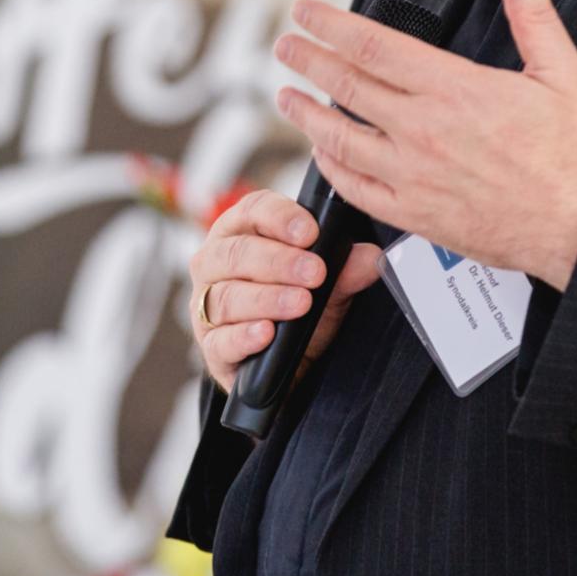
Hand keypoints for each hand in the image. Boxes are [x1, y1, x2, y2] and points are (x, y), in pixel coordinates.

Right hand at [186, 188, 385, 395]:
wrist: (288, 364)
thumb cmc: (298, 309)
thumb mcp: (328, 288)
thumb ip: (345, 272)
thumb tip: (370, 257)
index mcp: (242, 232)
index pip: (252, 211)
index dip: (280, 218)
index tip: (311, 232)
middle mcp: (216, 264)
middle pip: (236, 253)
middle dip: (278, 261)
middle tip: (315, 272)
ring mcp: (206, 306)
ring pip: (226, 296)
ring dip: (266, 299)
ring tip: (301, 304)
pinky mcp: (211, 347)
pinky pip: (220, 340)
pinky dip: (244, 336)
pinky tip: (266, 333)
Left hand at [272, 0, 576, 289]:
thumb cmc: (572, 157)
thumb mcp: (562, 74)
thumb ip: (533, 15)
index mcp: (455, 90)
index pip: (372, 47)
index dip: (330, 25)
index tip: (306, 12)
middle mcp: (424, 131)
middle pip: (345, 86)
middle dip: (307, 60)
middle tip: (285, 46)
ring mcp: (413, 175)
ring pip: (339, 139)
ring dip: (305, 114)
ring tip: (285, 96)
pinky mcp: (414, 214)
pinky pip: (355, 189)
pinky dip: (330, 168)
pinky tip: (321, 154)